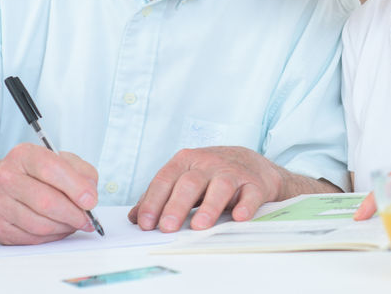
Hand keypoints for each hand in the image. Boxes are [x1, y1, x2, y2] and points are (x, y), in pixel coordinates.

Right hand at [0, 143, 98, 244]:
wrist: (5, 184)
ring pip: (40, 225)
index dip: (76, 188)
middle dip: (74, 214)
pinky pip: (31, 238)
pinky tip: (59, 227)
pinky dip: (52, 236)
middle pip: (46, 202)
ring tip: (74, 222)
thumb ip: (83, 173)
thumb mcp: (63, 161)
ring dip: (64, 227)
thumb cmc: (38, 172)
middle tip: (88, 219)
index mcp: (23, 155)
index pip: (51, 169)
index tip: (91, 201)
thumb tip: (90, 197)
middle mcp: (6, 177)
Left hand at [128, 146, 286, 231]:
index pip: (165, 179)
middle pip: (190, 182)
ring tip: (199, 226)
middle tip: (167, 228)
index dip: (153, 201)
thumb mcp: (184, 178)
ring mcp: (233, 172)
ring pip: (220, 186)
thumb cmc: (212, 174)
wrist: (253, 164)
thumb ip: (160, 196)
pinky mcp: (255, 184)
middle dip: (177, 205)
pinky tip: (239, 217)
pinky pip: (251, 194)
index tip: (146, 223)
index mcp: (186, 162)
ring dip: (209, 206)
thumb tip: (135, 218)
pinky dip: (246, 206)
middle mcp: (208, 164)